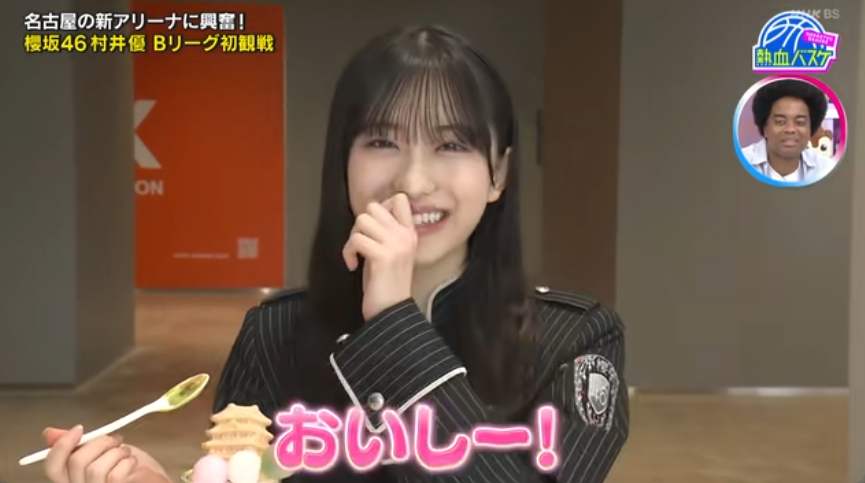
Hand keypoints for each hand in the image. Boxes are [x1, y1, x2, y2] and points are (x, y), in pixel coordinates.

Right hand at [43, 427, 169, 482]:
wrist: (157, 481)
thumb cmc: (132, 470)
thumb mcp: (105, 452)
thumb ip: (80, 446)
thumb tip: (50, 433)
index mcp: (72, 480)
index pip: (52, 467)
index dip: (61, 447)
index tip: (79, 428)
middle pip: (75, 462)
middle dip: (99, 443)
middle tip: (116, 440)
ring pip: (94, 468)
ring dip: (116, 453)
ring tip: (126, 454)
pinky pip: (114, 476)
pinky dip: (127, 463)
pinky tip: (133, 465)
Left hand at [342, 193, 416, 320]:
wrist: (391, 312)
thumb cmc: (386, 285)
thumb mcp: (391, 252)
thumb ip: (385, 232)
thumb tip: (368, 216)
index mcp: (410, 233)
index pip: (400, 199)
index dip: (380, 207)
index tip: (373, 228)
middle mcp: (406, 236)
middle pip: (374, 207)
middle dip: (361, 224)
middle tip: (361, 243)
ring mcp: (396, 245)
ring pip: (362, 220)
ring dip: (353, 237)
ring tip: (357, 254)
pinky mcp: (383, 257)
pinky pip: (356, 240)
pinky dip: (348, 252)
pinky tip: (353, 266)